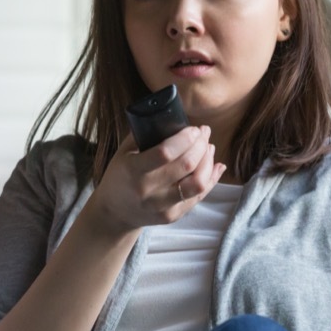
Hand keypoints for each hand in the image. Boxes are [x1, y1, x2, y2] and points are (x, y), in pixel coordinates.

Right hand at [89, 126, 226, 232]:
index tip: (193, 129)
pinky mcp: (173, 216)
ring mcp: (162, 206)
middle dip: (200, 145)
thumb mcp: (123, 153)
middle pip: (186, 166)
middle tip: (203, 133)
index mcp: (133, 171)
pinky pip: (199, 195)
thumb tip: (169, 114)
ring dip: (208, 162)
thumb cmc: (120, 176)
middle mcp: (148, 191)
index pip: (165, 153)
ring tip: (208, 148)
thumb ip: (143, 134)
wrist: (115, 213)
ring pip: (198, 183)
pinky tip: (215, 164)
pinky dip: (211, 177)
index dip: (184, 139)